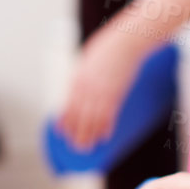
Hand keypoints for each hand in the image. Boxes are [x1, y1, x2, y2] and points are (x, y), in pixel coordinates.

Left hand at [55, 22, 148, 150]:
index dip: (64, 122)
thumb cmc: (109, 47)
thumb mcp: (88, 61)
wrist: (126, 40)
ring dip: (89, 135)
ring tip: (87, 148)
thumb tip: (81, 89)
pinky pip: (109, 115)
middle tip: (76, 147)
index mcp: (77, 80)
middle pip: (78, 117)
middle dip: (76, 134)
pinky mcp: (117, 93)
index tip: (62, 133)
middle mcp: (87, 88)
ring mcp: (101, 91)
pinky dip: (106, 127)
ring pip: (92, 120)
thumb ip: (84, 76)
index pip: (67, 107)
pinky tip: (104, 137)